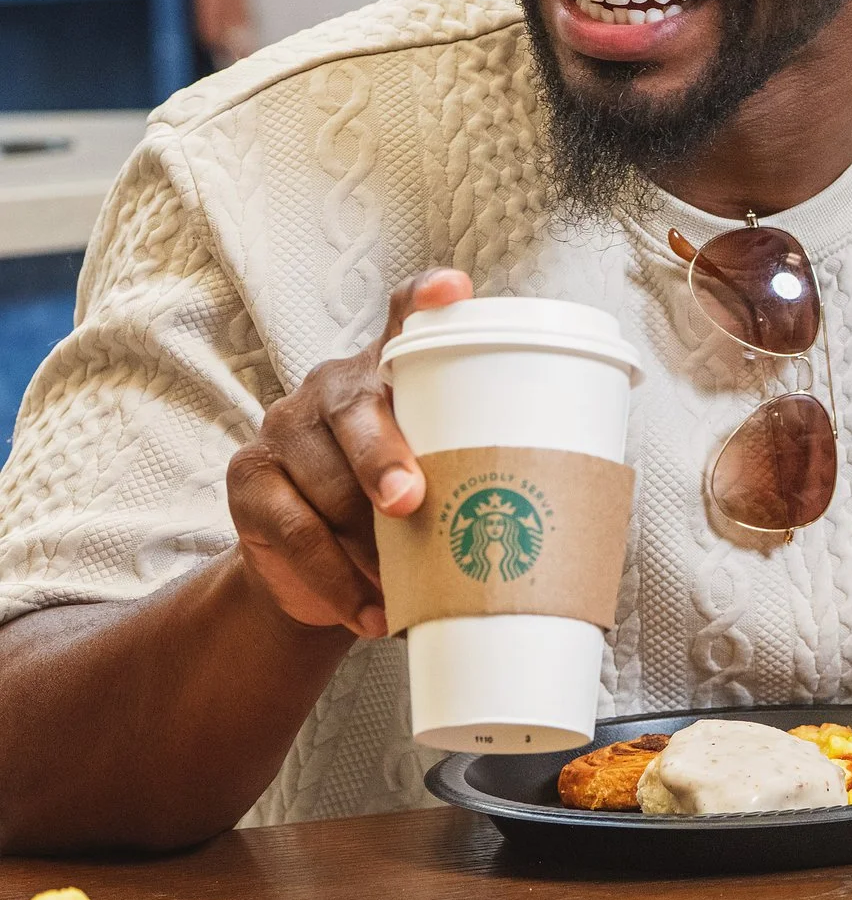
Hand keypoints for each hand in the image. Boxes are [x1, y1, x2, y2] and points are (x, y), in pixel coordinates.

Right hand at [226, 270, 472, 638]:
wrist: (323, 576)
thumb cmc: (404, 518)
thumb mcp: (443, 487)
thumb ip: (475, 478)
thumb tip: (554, 514)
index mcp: (388, 373)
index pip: (405, 318)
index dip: (426, 299)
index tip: (456, 290)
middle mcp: (332, 389)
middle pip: (355, 410)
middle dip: (382, 457)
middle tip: (409, 502)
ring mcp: (282, 430)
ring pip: (322, 479)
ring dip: (366, 539)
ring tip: (401, 582)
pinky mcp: (248, 482)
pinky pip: (293, 530)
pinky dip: (335, 578)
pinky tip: (370, 609)